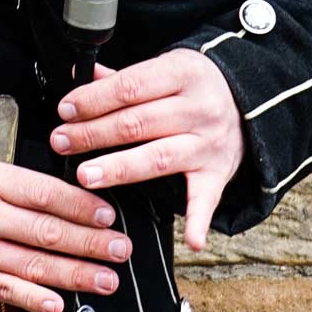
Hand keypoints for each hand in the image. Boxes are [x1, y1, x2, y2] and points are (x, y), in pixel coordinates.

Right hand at [0, 158, 131, 311]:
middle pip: (44, 231)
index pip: (43, 194)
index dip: (79, 206)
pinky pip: (6, 292)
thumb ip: (27, 188)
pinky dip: (34, 300)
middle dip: (89, 243)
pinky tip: (58, 306)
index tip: (107, 216)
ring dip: (74, 275)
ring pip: (32, 265)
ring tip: (105, 279)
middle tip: (119, 249)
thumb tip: (80, 204)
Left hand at [49, 49, 243, 252]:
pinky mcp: (217, 173)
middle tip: (61, 143)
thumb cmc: (192, 87)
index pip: (130, 87)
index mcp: (182, 73)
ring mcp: (209, 143)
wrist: (249, 105)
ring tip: (85, 176)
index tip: (65, 111)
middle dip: (93, 134)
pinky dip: (199, 220)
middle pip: (137, 123)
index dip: (94, 99)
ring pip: (158, 157)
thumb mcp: (164, 70)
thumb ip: (122, 78)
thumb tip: (80, 72)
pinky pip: (207, 198)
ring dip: (119, 168)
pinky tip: (191, 241)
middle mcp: (199, 108)